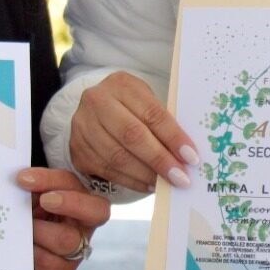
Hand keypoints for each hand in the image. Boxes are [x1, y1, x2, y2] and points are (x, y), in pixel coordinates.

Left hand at [17, 167, 109, 269]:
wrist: (18, 251)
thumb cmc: (27, 217)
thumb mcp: (29, 198)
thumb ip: (29, 188)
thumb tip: (17, 180)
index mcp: (78, 196)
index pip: (72, 182)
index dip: (50, 179)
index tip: (24, 179)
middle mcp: (86, 222)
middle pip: (97, 211)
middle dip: (69, 202)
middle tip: (43, 201)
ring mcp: (79, 248)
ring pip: (67, 239)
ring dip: (39, 231)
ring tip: (20, 229)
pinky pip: (50, 262)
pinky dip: (31, 253)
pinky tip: (20, 248)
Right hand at [69, 71, 198, 193]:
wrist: (94, 109)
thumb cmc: (129, 106)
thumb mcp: (145, 101)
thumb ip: (162, 122)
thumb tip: (186, 154)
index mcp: (121, 84)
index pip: (152, 113)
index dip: (173, 137)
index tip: (191, 157)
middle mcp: (97, 101)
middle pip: (132, 135)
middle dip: (160, 160)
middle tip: (181, 178)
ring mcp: (83, 126)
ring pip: (118, 157)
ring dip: (146, 175)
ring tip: (166, 184)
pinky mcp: (78, 150)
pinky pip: (108, 171)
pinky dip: (132, 181)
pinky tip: (148, 185)